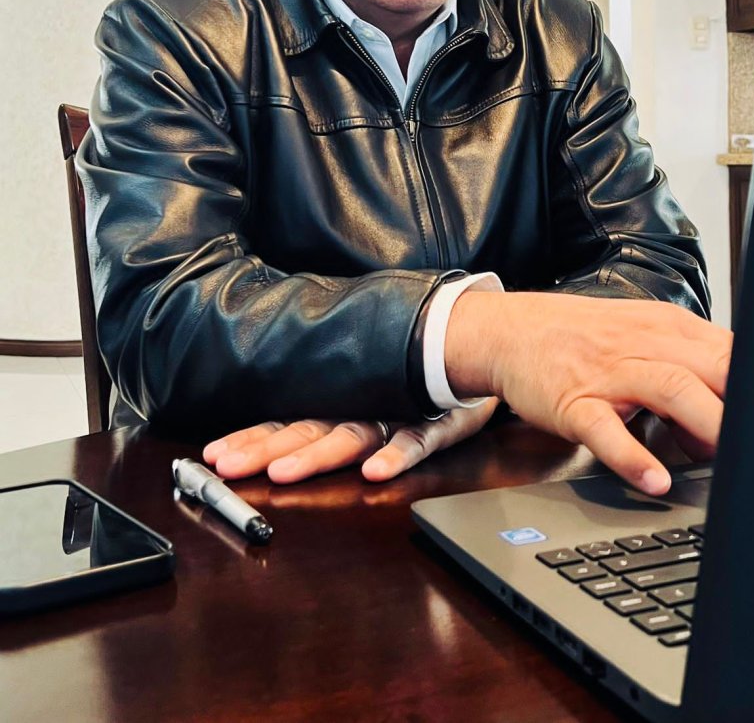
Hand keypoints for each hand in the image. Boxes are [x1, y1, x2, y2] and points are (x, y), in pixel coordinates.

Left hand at [202, 397, 497, 483]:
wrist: (477, 344)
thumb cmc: (418, 375)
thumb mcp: (370, 387)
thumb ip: (332, 406)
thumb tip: (282, 425)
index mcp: (340, 402)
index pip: (287, 422)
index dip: (251, 439)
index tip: (212, 458)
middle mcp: (362, 407)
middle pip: (307, 430)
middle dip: (265, 450)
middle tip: (227, 467)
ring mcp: (398, 413)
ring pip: (352, 435)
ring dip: (318, 453)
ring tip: (284, 471)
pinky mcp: (437, 421)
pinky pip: (418, 439)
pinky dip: (397, 454)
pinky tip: (375, 472)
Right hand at [445, 292, 731, 495]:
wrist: (513, 331)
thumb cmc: (584, 339)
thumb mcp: (641, 339)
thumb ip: (689, 375)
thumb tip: (729, 428)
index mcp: (667, 328)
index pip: (731, 354)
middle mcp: (643, 345)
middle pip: (710, 368)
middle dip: (744, 405)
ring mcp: (608, 372)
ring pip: (668, 389)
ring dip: (706, 424)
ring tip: (730, 462)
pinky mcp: (573, 399)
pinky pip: (605, 428)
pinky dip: (631, 455)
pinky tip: (654, 478)